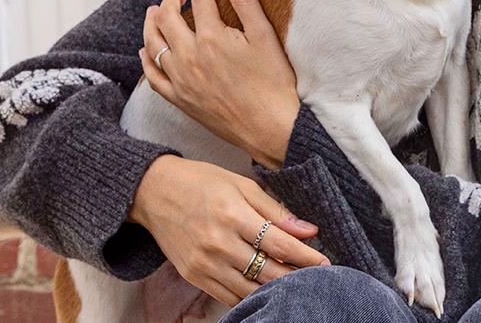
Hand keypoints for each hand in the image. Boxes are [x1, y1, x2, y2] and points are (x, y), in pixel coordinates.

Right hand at [131, 155, 327, 305]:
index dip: (307, 257)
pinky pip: (229, 297)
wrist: (153, 192)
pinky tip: (266, 292)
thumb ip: (275, 210)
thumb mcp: (241, 185)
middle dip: (298, 278)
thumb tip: (309, 231)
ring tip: (296, 286)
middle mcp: (218, 243)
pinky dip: (250, 297)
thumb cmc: (202, 183)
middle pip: (269, 272)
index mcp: (233, 215)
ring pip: (250, 290)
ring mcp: (204, 264)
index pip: (280, 245)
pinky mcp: (194, 276)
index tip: (326, 262)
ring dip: (276, 291)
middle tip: (317, 279)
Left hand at [142, 0, 300, 167]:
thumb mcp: (265, 36)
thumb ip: (246, 0)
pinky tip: (146, 51)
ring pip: (153, 45)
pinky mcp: (180, 99)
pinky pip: (152, 77)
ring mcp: (181, 80)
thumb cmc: (274, 82)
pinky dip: (146, 60)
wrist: (271, 126)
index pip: (201, 0)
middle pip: (167, 18)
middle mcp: (189, 57)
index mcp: (211, 38)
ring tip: (154, 12)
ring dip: (151, 24)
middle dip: (172, 0)